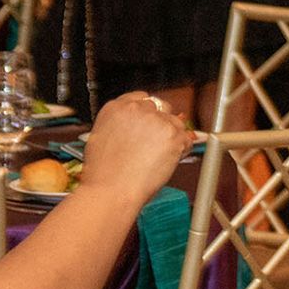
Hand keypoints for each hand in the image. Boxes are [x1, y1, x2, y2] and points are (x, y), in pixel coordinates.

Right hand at [79, 92, 193, 207]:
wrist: (111, 190)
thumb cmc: (104, 174)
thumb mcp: (101, 137)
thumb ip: (121, 124)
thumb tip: (136, 126)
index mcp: (116, 107)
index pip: (142, 98)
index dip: (148, 112)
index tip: (150, 124)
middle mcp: (137, 109)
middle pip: (161, 107)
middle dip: (161, 123)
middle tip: (155, 145)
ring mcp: (157, 120)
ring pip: (176, 122)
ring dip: (172, 136)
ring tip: (156, 157)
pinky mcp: (174, 134)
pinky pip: (186, 139)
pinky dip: (182, 150)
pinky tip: (166, 161)